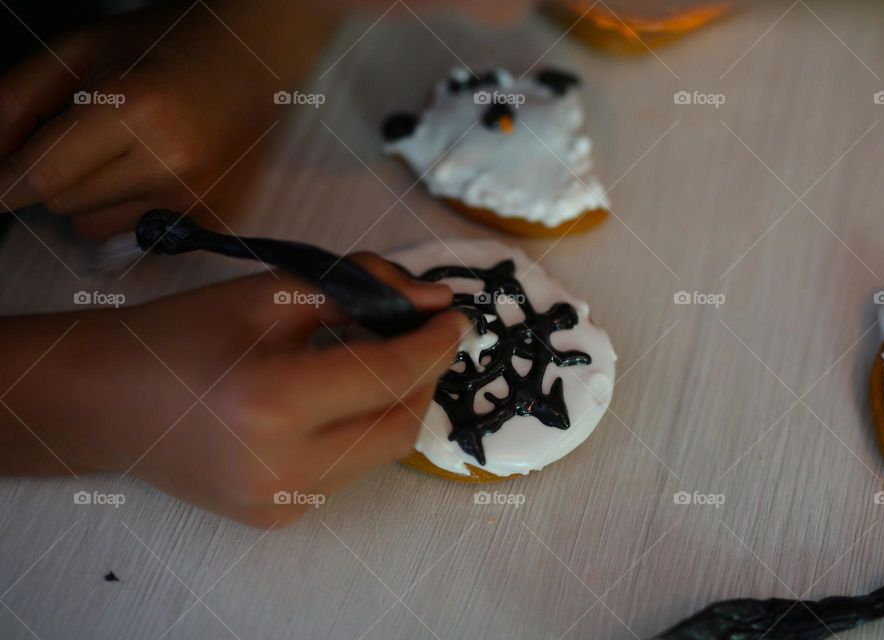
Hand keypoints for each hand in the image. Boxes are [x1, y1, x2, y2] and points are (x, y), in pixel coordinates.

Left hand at [0, 1, 335, 239]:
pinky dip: (131, 212)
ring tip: (130, 155)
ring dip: (94, 198)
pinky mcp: (212, 219)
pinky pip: (135, 238)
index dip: (5, 183)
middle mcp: (170, 163)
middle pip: (62, 203)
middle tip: (92, 138)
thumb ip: (18, 101)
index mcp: (135, 109)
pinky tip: (158, 175)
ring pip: (94, 228)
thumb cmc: (163, 46)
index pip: (41, 175)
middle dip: (60, 174)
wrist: (253, 61)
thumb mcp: (81, 50)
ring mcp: (197, 198)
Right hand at [0, 255, 467, 526]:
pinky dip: (364, 432)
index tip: (454, 315)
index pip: (389, 374)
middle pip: (400, 425)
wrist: (108, 400)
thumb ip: (359, 291)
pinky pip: (350, 472)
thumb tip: (432, 298)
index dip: (434, 343)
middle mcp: (285, 467)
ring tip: (385, 361)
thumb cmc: (183, 333)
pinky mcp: (278, 518)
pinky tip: (346, 399)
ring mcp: (281, 503)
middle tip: (425, 336)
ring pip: (381, 453)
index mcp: (275, 401)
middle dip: (426, 377)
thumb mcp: (270, 294)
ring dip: (398, 404)